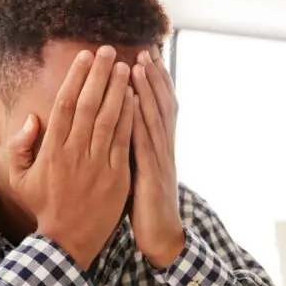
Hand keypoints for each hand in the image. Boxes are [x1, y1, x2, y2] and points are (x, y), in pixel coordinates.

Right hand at [7, 46, 133, 268]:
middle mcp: (74, 153)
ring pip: (109, 119)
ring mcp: (97, 165)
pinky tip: (135, 98)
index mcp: (51, 150)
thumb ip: (21, 147)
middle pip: (89, 104)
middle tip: (109, 50)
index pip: (65, 104)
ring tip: (125, 67)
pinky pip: (124, 141)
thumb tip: (31, 118)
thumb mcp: (20, 179)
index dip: (76, 78)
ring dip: (118, 90)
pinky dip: (130, 118)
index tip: (84, 57)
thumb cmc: (43, 208)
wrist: (66, 242)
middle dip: (100, 75)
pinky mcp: (117, 177)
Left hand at [130, 49, 184, 268]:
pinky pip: (143, 141)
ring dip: (147, 89)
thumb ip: (133, 148)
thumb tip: (122, 126)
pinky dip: (138, 118)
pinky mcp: (151, 174)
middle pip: (161, 105)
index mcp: (159, 147)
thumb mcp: (140, 172)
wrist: (161, 236)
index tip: (146, 55)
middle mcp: (163, 148)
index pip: (160, 107)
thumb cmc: (146, 206)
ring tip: (138, 64)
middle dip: (154, 76)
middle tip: (146, 49)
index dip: (155, 81)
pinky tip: (131, 101)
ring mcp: (159, 160)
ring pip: (154, 118)